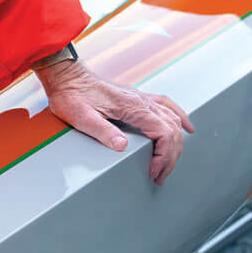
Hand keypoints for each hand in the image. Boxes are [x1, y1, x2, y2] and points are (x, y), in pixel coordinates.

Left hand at [38, 58, 192, 184]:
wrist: (66, 76)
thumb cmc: (71, 95)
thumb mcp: (81, 117)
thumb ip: (102, 131)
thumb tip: (123, 146)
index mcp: (132, 106)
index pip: (164, 132)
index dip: (164, 155)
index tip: (153, 171)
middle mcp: (141, 101)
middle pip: (172, 129)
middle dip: (171, 156)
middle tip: (159, 176)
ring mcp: (140, 99)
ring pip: (172, 119)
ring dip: (175, 143)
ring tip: (168, 163)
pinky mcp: (136, 99)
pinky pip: (166, 107)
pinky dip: (179, 118)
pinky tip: (185, 127)